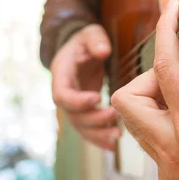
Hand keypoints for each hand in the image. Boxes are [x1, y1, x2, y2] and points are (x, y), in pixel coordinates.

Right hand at [51, 24, 120, 149]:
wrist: (81, 49)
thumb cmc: (86, 40)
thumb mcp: (90, 33)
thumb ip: (96, 40)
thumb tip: (104, 51)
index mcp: (61, 74)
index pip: (62, 94)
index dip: (77, 100)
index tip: (96, 99)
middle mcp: (64, 92)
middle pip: (73, 115)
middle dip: (92, 120)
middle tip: (114, 117)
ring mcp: (73, 104)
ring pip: (80, 126)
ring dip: (97, 134)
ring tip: (116, 137)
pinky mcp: (83, 110)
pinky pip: (88, 128)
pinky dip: (98, 138)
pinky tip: (112, 146)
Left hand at [111, 0, 178, 179]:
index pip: (165, 69)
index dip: (165, 32)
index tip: (169, 12)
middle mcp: (172, 150)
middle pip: (126, 100)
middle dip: (145, 77)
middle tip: (176, 71)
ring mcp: (167, 166)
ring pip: (134, 121)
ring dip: (153, 99)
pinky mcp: (169, 175)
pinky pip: (150, 138)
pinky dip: (163, 119)